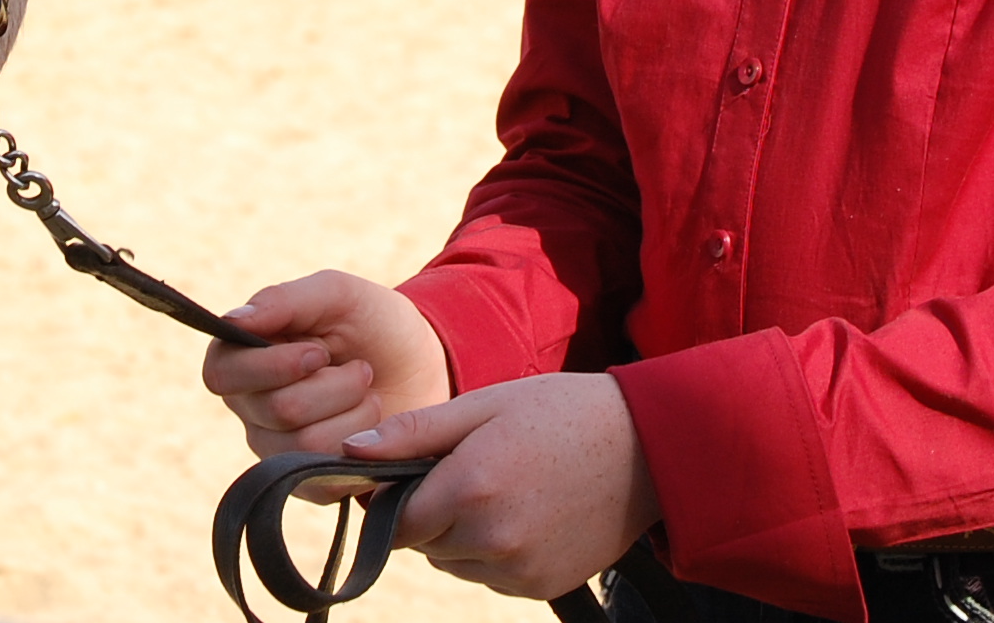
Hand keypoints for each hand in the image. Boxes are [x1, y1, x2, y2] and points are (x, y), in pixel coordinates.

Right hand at [201, 270, 452, 457]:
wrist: (423, 368)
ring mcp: (277, 450)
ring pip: (304, 444)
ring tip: (368, 393)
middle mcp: (250, 408)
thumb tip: (234, 321)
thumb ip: (283, 301)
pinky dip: (361, 441)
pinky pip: (325, 476)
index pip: (222, 374)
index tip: (318, 351)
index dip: (272, 366)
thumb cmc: (371, 323)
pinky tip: (372, 424)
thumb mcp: (334, 295)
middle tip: (361, 368)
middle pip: (277, 409)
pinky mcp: (309, 483)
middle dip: (334, 384)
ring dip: (353, 411)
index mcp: (242, 358)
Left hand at [347, 373, 658, 601]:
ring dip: (462, 536)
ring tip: (502, 488)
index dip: (397, 499)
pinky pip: (491, 577)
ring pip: (456, 564)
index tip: (416, 474)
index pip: (396, 522)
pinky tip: (525, 513)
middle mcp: (491, 539)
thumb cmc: (557, 413)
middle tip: (471, 470)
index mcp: (468, 488)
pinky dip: (495, 552)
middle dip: (432, 513)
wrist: (644, 449)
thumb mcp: (482, 407)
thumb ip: (412, 433)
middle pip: (424, 545)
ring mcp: (519, 570)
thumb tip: (349, 451)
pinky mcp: (541, 587)